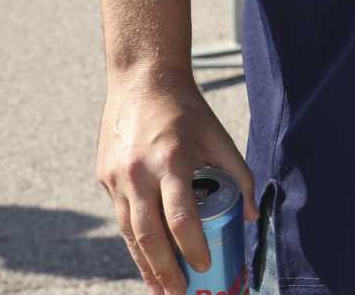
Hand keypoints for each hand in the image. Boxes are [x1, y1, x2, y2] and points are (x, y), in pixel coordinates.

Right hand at [96, 67, 256, 293]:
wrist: (142, 80)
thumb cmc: (188, 111)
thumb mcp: (220, 138)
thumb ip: (241, 175)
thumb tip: (250, 217)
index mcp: (171, 162)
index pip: (180, 218)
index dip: (191, 247)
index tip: (204, 266)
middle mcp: (138, 174)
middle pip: (148, 236)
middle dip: (163, 271)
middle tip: (178, 294)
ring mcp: (116, 178)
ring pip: (128, 233)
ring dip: (144, 265)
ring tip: (160, 290)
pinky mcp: (104, 178)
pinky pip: (120, 217)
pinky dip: (133, 242)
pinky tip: (145, 259)